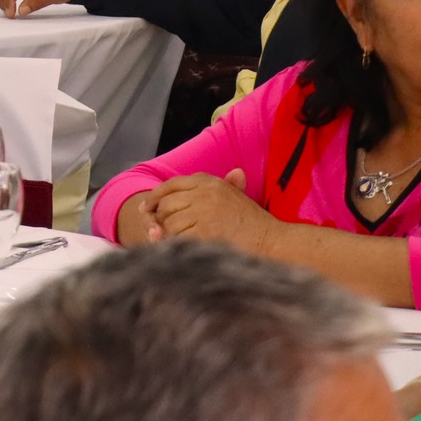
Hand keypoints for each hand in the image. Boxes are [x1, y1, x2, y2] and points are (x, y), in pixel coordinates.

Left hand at [146, 169, 275, 250]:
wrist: (273, 241)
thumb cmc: (255, 223)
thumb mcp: (240, 197)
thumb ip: (230, 185)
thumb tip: (235, 172)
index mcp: (210, 182)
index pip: (171, 184)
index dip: (156, 196)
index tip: (147, 207)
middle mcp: (205, 193)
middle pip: (166, 203)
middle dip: (159, 218)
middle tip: (158, 229)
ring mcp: (204, 211)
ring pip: (169, 221)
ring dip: (167, 233)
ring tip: (176, 240)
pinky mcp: (204, 231)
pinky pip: (177, 236)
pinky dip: (175, 244)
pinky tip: (182, 248)